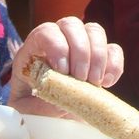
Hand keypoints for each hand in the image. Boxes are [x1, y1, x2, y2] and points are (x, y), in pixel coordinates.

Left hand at [8, 16, 123, 115]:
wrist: (48, 114)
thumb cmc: (30, 107)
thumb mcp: (24, 109)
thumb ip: (37, 105)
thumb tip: (62, 100)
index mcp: (34, 48)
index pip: (46, 32)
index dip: (58, 47)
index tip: (63, 72)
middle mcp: (59, 40)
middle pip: (72, 24)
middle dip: (80, 51)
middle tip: (81, 79)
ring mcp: (82, 46)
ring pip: (95, 31)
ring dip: (98, 57)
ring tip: (94, 83)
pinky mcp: (101, 59)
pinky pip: (114, 49)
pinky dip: (114, 65)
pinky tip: (106, 84)